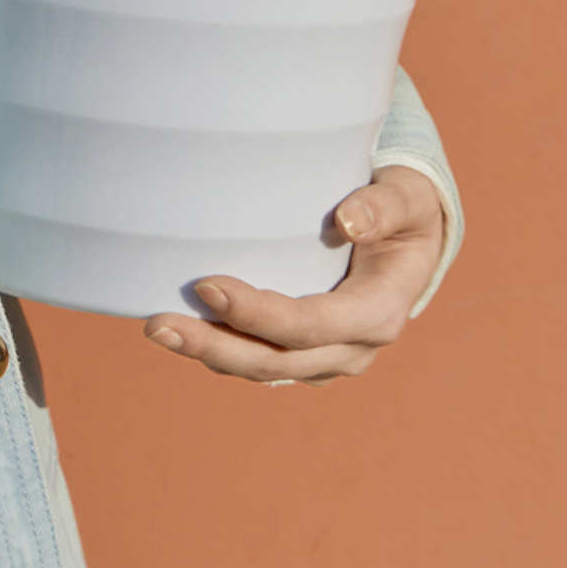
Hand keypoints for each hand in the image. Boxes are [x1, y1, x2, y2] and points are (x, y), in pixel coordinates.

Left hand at [143, 166, 446, 384]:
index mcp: (379, 313)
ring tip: (156, 328)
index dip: (258, 314)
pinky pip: (256, 361)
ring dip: (207, 353)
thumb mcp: (406, 198)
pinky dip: (218, 348)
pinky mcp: (303, 354)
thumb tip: (348, 222)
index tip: (206, 286)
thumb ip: (383, 206)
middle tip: (156, 324)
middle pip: (276, 361)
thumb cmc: (404, 209)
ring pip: (261, 370)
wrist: (410, 239)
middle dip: (215, 346)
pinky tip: (179, 328)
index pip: (312, 325)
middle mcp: (352, 348)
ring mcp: (326, 358)